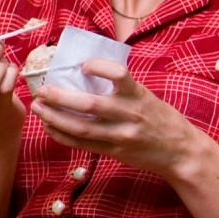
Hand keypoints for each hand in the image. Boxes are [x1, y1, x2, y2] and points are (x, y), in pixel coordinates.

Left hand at [31, 59, 204, 177]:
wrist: (179, 151)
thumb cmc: (161, 119)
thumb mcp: (147, 97)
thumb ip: (122, 90)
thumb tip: (86, 75)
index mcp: (138, 95)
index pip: (117, 74)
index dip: (97, 67)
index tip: (82, 65)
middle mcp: (130, 115)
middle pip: (89, 104)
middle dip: (60, 96)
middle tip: (43, 90)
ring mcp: (121, 135)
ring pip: (80, 127)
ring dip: (55, 117)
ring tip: (39, 108)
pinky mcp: (114, 152)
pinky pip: (83, 144)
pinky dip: (63, 135)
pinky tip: (51, 127)